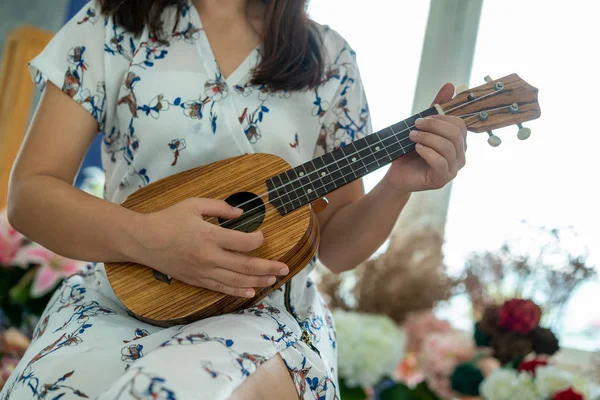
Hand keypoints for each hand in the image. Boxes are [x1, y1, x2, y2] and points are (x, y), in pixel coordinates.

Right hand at [130, 198, 288, 297]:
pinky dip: (238, 291)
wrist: (143, 240)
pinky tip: (251, 292)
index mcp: (210, 236)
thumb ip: (220, 207)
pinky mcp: (196, 280)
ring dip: (258, 281)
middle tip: (285, 267)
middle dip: (269, 267)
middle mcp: (209, 257)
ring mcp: (203, 271)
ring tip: (274, 279)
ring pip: (237, 280)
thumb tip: (242, 213)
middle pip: (246, 266)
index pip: (245, 243)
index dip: (259, 239)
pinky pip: (221, 288)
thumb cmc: (168, 219)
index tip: (262, 235)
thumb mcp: (194, 204)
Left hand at [384, 83, 466, 191]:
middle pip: (455, 134)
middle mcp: (460, 155)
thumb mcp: (422, 127)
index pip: (459, 124)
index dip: (441, 118)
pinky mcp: (443, 179)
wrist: (398, 173)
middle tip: (415, 126)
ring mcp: (454, 169)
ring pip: (448, 147)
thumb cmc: (411, 151)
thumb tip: (450, 85)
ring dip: (427, 138)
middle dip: (433, 126)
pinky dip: (427, 152)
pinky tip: (417, 148)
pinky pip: (440, 162)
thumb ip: (436, 109)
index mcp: (458, 142)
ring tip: (412, 137)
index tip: (421, 118)